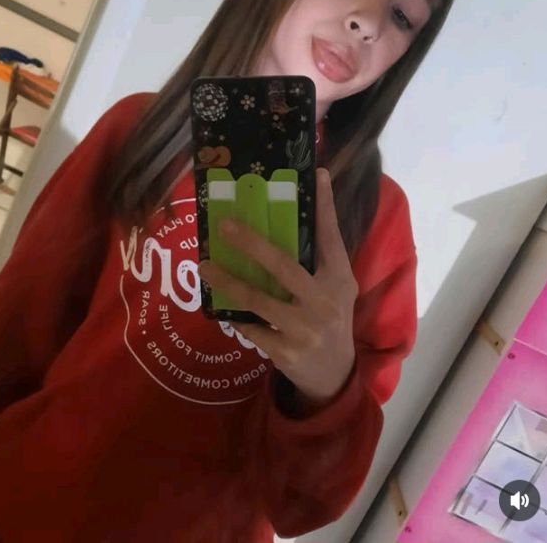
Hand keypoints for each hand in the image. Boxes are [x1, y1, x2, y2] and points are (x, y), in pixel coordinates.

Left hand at [198, 168, 357, 409]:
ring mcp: (305, 329)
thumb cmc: (329, 317)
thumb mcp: (335, 287)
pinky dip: (234, 314)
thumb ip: (319, 258)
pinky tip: (221, 305)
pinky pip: (250, 327)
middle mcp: (325, 301)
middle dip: (252, 243)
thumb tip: (299, 215)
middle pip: (285, 266)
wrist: (334, 373)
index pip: (331, 237)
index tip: (315, 174)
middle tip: (225, 225)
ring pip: (258, 300)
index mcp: (340, 279)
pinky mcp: (286, 351)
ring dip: (228, 281)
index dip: (325, 206)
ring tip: (206, 267)